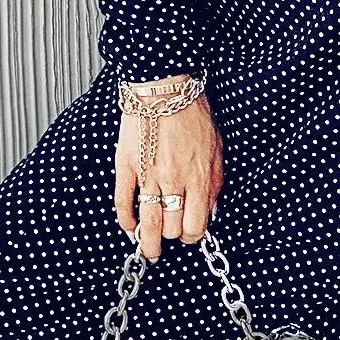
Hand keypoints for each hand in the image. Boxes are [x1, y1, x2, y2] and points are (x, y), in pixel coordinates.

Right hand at [115, 89, 224, 259]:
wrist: (166, 89)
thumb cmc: (193, 115)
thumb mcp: (216, 151)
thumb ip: (215, 184)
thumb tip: (211, 211)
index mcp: (199, 179)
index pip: (196, 226)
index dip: (193, 236)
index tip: (190, 235)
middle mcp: (174, 181)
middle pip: (172, 228)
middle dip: (173, 236)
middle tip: (170, 237)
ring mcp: (149, 175)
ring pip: (148, 223)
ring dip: (148, 242)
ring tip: (148, 250)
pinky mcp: (127, 166)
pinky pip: (123, 201)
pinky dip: (126, 219)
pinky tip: (130, 226)